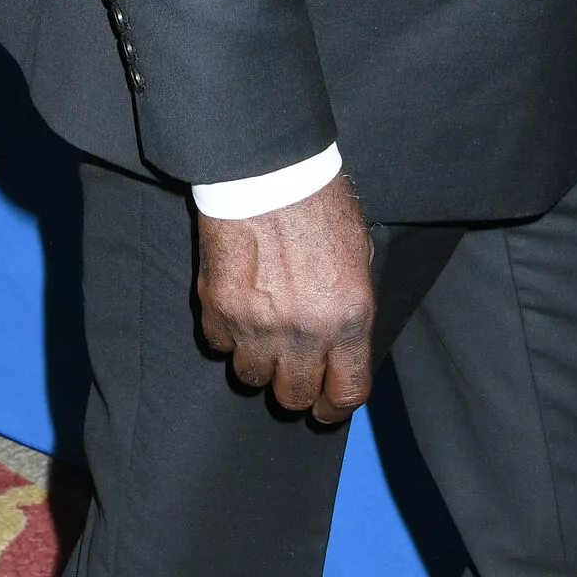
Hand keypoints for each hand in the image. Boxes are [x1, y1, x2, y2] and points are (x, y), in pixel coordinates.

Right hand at [197, 170, 374, 423]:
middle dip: (294, 386)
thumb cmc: (317, 203)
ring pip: (251, 376)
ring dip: (257, 361)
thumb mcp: (357, 255)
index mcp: (349, 317)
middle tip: (290, 367)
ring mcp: (258, 324)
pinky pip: (219, 344)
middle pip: (294, 395)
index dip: (335, 407)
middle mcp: (305, 330)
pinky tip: (238, 306)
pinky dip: (227, 334)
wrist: (265, 169)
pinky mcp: (220, 309)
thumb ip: (350, 307)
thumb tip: (340, 344)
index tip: (326, 406)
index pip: (347, 393)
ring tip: (261, 332)